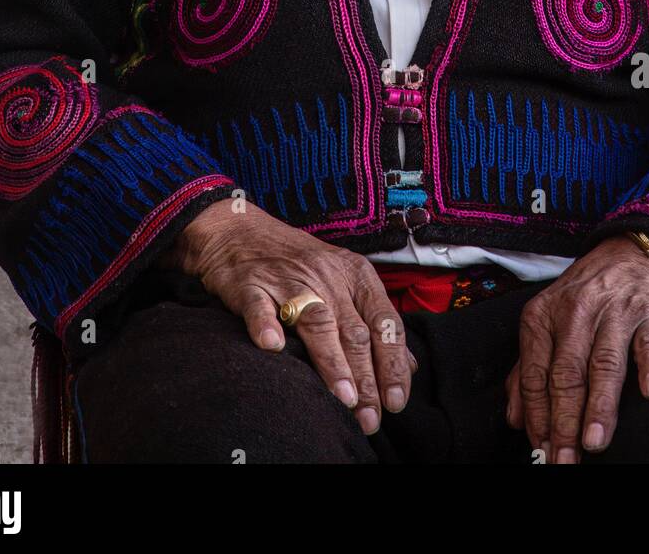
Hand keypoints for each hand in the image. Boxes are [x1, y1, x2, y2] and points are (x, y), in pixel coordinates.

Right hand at [160, 199, 415, 435]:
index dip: (393, 363)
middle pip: (354, 330)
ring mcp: (288, 278)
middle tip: (371, 418)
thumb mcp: (344, 279)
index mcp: (355, 274)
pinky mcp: (251, 284)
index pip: (384, 322)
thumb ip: (374, 319)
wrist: (239, 229)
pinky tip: (273, 347)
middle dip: (367, 378)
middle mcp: (327, 275)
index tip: (397, 401)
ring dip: (333, 361)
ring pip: (318, 321)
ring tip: (345, 398)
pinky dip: (266, 325)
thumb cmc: (297, 260)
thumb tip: (409, 364)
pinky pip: (260, 306)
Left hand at [504, 235, 648, 463]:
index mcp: (542, 316)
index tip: (543, 451)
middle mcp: (574, 312)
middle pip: (566, 374)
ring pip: (603, 364)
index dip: (538, 417)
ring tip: (594, 442)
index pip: (535, 375)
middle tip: (565, 460)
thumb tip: (514, 419)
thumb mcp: (547, 321)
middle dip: (564, 423)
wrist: (632, 254)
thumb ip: (527, 369)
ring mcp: (614, 311)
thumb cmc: (586, 297)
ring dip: (599, 406)